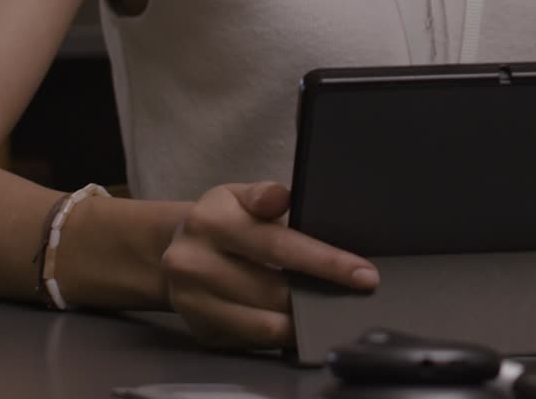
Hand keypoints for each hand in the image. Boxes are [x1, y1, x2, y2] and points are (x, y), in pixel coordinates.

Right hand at [161, 180, 379, 348]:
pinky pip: (249, 341)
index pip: (279, 245)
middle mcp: (195, 263)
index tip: (363, 275)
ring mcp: (193, 302)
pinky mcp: (198, 331)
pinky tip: (295, 324)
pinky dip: (278, 336)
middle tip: (351, 297)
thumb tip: (283, 198)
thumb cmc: (220, 219)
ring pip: (262, 326)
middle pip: (273, 290)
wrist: (172, 250)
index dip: (325, 262)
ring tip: (326, 313)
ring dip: (300, 322)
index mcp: (210, 221)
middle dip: (317, 296)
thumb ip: (264, 194)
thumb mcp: (237, 194)